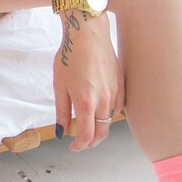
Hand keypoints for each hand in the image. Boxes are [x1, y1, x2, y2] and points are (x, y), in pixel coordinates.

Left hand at [54, 12, 121, 151]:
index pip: (87, 135)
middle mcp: (104, 100)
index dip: (80, 146)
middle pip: (102, 132)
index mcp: (86, 102)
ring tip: (89, 125)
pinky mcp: (121, 84)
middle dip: (91, 141)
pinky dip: (110, 113)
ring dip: (101, 127)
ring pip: (111, 120)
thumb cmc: (71, 56)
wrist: (87, 34)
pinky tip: (101, 109)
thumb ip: (62, 111)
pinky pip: (118, 107)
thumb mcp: (59, 85)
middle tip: (81, 141)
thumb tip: (62, 131)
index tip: (74, 147)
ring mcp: (115, 92)